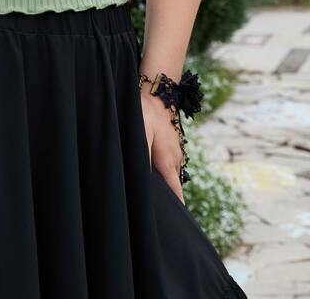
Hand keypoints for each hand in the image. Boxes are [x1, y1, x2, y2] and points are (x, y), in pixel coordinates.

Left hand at [139, 88, 185, 204]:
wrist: (157, 92)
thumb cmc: (145, 114)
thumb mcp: (141, 136)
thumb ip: (142, 158)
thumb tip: (142, 180)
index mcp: (168, 162)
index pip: (175, 193)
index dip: (175, 209)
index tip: (175, 225)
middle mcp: (175, 159)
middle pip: (173, 187)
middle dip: (169, 200)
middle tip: (159, 214)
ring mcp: (175, 151)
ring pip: (170, 175)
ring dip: (165, 185)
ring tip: (154, 197)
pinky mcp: (171, 144)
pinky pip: (169, 164)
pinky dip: (163, 172)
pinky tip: (152, 172)